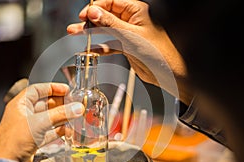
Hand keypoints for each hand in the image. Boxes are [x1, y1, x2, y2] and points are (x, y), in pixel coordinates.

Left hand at [0, 82, 83, 161]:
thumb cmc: (13, 142)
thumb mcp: (40, 123)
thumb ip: (60, 114)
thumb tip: (76, 107)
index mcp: (20, 104)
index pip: (37, 90)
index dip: (52, 88)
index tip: (66, 90)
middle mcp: (23, 114)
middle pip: (45, 104)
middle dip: (60, 104)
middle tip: (73, 104)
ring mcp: (28, 128)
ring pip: (48, 118)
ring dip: (61, 117)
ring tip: (74, 116)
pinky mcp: (32, 140)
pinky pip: (48, 132)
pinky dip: (58, 131)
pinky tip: (67, 130)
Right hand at [67, 0, 192, 103]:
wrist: (167, 72)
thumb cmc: (158, 51)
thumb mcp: (131, 36)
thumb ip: (111, 24)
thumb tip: (94, 12)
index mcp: (136, 10)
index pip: (111, 2)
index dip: (96, 7)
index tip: (84, 15)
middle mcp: (131, 20)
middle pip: (106, 16)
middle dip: (90, 20)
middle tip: (76, 26)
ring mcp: (128, 34)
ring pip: (105, 30)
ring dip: (91, 33)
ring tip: (76, 34)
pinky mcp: (126, 46)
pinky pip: (109, 43)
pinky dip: (99, 46)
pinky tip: (90, 49)